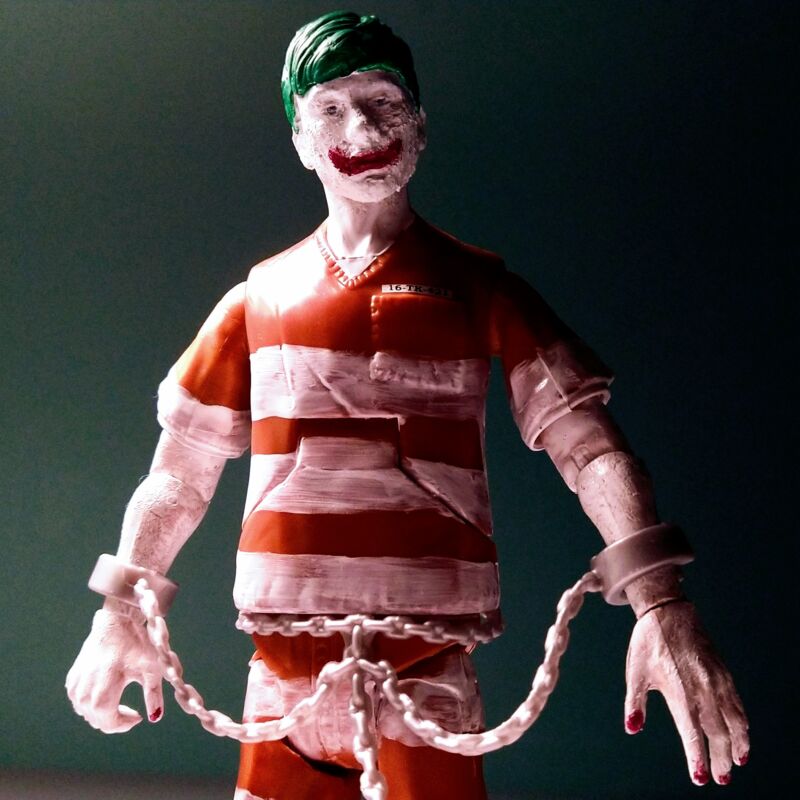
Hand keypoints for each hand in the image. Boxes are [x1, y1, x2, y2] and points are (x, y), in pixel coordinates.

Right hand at [66, 602, 163, 732]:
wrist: (116, 621)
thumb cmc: (136, 644)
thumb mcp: (150, 669)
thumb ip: (153, 695)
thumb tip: (156, 718)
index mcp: (102, 695)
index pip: (109, 724)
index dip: (125, 724)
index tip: (138, 717)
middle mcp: (83, 694)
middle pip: (98, 721)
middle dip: (116, 720)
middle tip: (133, 713)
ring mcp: (75, 686)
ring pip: (87, 713)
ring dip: (103, 714)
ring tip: (121, 705)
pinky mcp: (72, 679)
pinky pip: (80, 701)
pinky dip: (92, 704)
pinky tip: (107, 694)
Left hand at [624, 600, 748, 785]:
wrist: (668, 611)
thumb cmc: (648, 642)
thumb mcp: (635, 672)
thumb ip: (635, 702)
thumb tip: (632, 728)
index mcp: (679, 691)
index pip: (692, 733)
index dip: (697, 758)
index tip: (701, 778)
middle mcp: (702, 689)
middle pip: (718, 733)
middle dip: (720, 759)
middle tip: (720, 778)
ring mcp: (717, 681)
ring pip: (734, 721)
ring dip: (737, 745)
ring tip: (736, 763)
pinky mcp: (724, 674)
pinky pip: (738, 705)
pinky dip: (742, 724)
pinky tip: (741, 735)